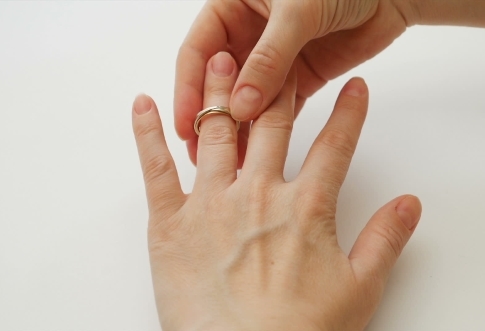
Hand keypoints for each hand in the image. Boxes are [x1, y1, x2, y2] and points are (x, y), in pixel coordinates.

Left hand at [137, 52, 421, 330]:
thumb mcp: (360, 288)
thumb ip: (386, 239)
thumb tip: (411, 204)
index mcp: (305, 208)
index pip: (336, 146)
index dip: (349, 114)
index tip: (355, 90)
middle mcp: (258, 193)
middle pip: (272, 124)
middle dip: (277, 87)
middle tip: (279, 61)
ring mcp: (211, 203)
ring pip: (217, 132)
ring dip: (219, 92)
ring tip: (221, 61)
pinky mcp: (171, 224)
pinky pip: (156, 169)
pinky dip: (147, 133)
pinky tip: (144, 104)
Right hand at [174, 0, 417, 166]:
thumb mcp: (297, 11)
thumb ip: (269, 58)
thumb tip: (241, 106)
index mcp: (232, 8)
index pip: (198, 51)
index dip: (189, 87)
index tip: (187, 121)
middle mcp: (247, 35)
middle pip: (217, 82)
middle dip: (209, 116)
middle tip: (200, 152)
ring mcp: (272, 60)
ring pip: (245, 99)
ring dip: (236, 130)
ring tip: (228, 162)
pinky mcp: (298, 80)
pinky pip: (277, 109)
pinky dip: (267, 131)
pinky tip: (257, 155)